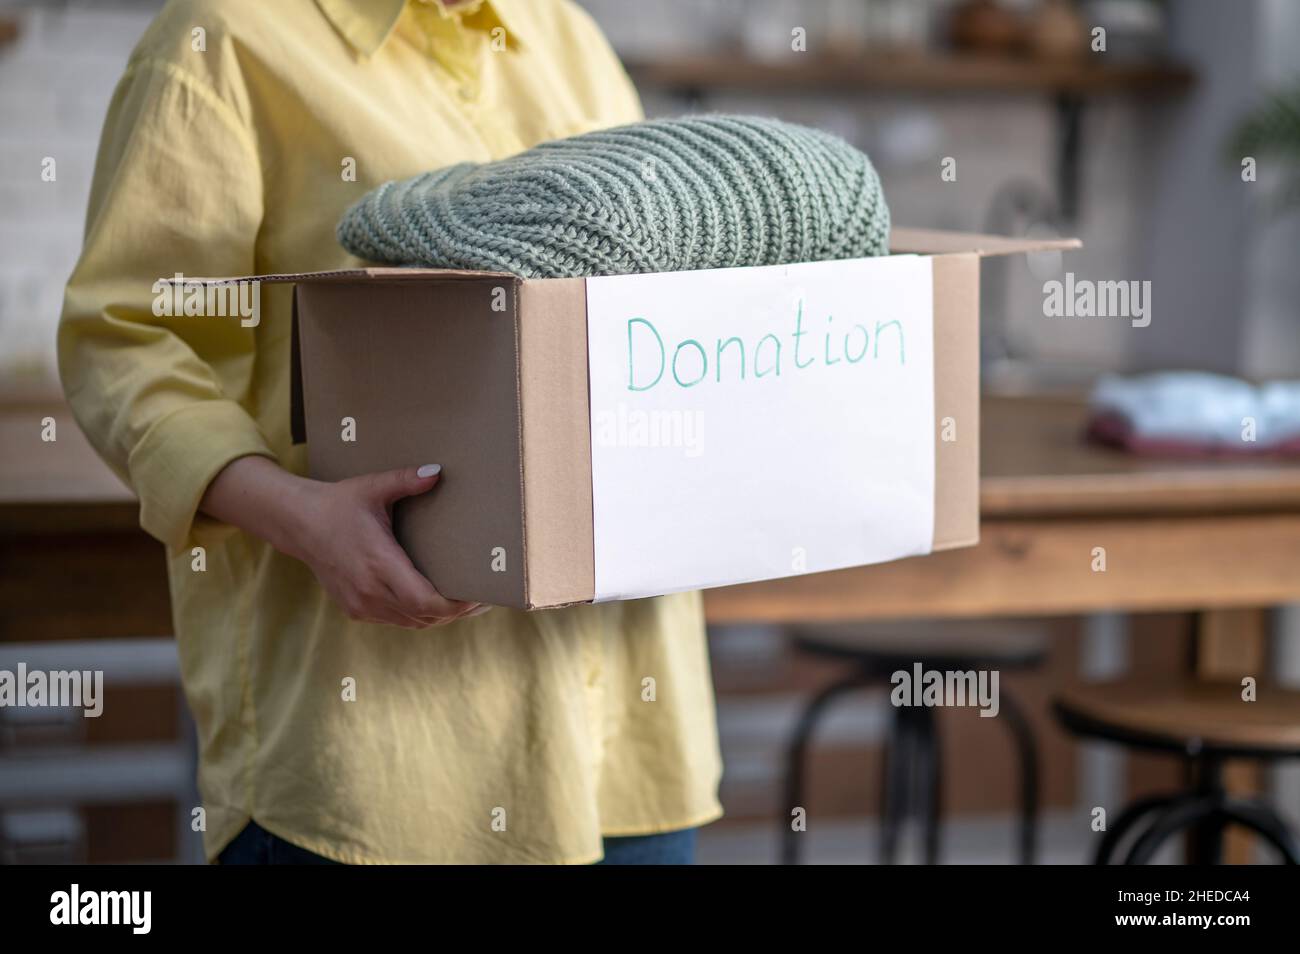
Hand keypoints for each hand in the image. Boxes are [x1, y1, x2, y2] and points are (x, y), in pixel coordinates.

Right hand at [202, 457, 481, 628]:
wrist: (297, 523)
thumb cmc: (339, 503)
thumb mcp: (372, 487)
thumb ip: (406, 480)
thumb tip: (438, 471)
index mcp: (378, 563)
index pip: (425, 600)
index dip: (456, 605)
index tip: (480, 596)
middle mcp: (370, 591)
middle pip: (426, 616)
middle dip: (458, 611)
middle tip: (486, 596)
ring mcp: (362, 605)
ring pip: (413, 623)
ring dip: (441, 616)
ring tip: (468, 600)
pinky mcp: (356, 609)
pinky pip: (398, 621)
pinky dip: (420, 615)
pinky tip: (438, 602)